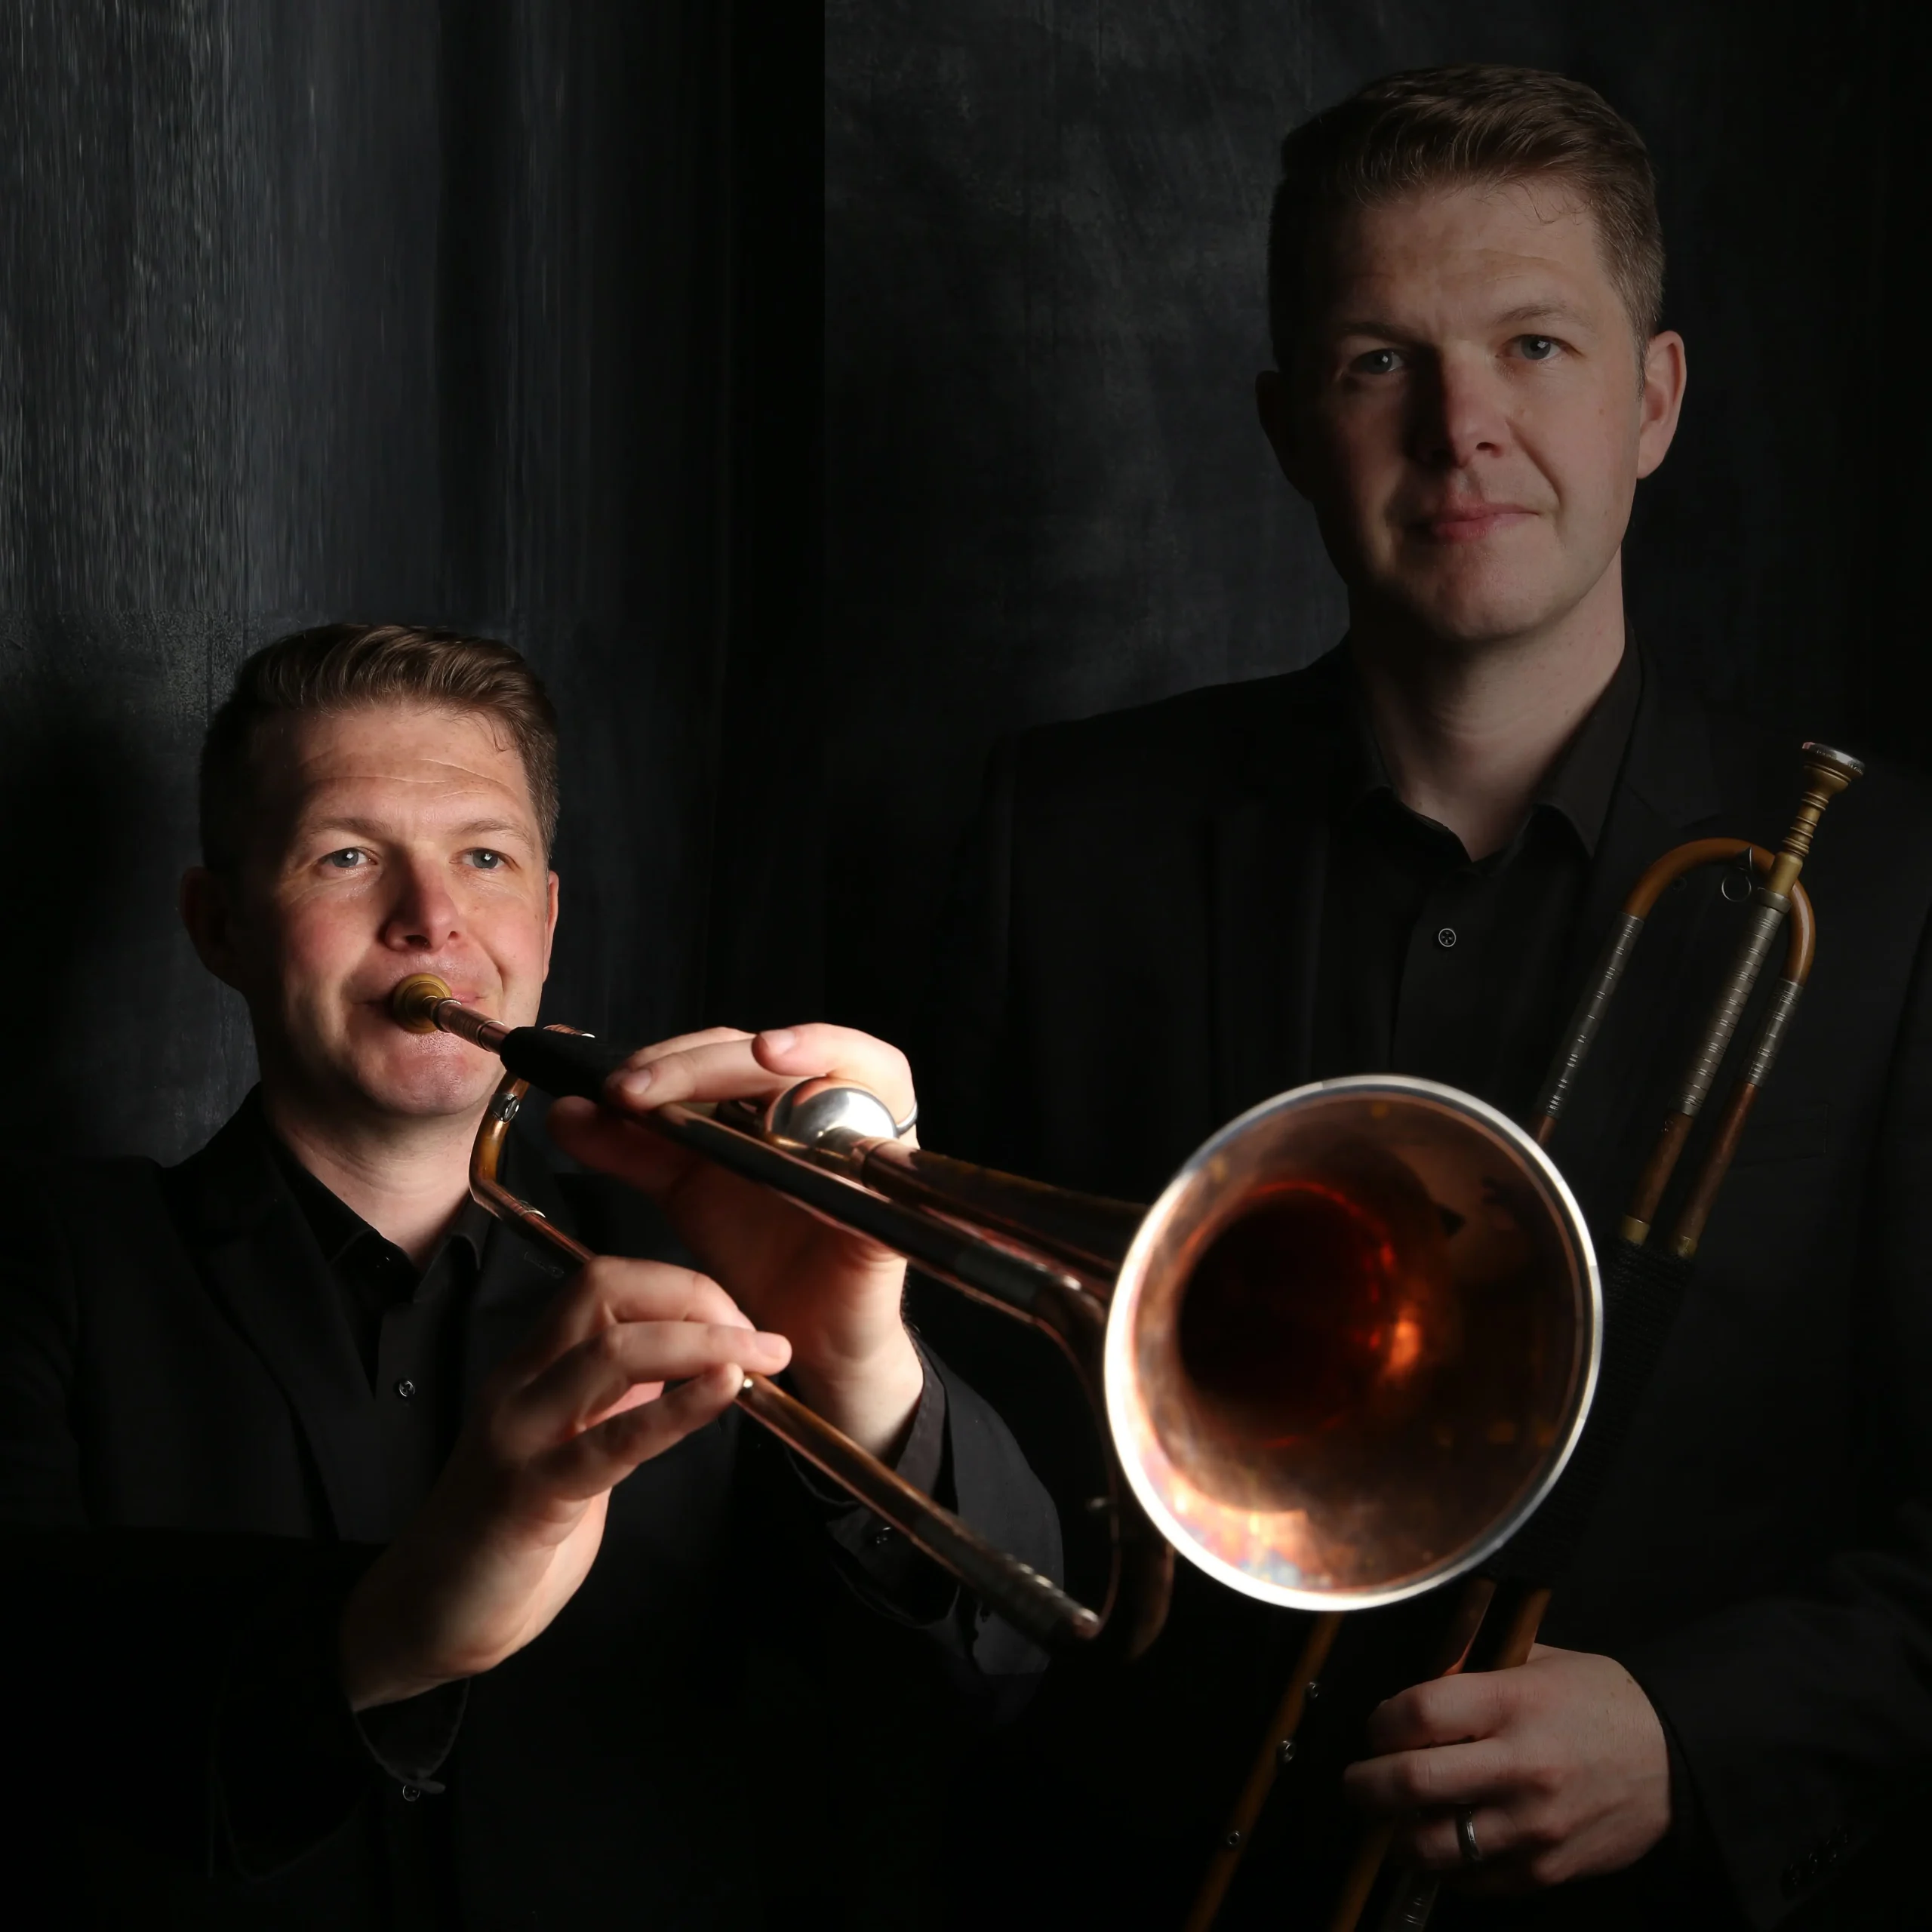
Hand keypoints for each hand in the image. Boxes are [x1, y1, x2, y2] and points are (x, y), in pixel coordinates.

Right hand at [340, 1259, 787, 1709]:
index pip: (604, 1283)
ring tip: (762, 1358)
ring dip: (703, 1345)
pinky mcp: (527, 1495)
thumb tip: (687, 1357)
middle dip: (697, 1299)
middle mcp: (520, 1386)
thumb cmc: (504, 1533)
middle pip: (607, 1295)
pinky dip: (677, 1410)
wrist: (425, 1617)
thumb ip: (615, 1399)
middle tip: (762, 1338)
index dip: (681, 1287)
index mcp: (533, 1368)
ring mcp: (519, 1435)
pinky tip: (724, 1393)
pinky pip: (611, 1441)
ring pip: (612, 1353)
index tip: (739, 1322)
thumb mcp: (569, 1444)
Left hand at [545, 1023, 924, 1459]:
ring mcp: (873, 1141)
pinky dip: (850, 1122)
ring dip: (808, 1052)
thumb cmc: (757, 1255)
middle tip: (638, 1089)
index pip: (733, 1047)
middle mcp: (837, 1102)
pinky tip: (803, 1123)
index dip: (677, 1056)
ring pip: (858, 1064)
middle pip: (785, 1050)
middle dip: (710, 1062)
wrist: (794, 1338)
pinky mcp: (893, 1189)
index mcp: (783, 1094)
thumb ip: (631, 1148)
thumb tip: (568, 1108)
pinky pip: (884, 1144)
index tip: (616, 1087)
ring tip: (761, 1054)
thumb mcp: (683, 1191)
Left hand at [1342, 1644, 1670, 1890]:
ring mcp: (1533, 1826)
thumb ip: (1475, 1664)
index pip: (1417, 1715)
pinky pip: (1473, 1881)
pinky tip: (1444, 1844)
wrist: (1676, 1759)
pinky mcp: (1547, 1870)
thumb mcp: (1537, 1660)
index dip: (1380, 1723)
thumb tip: (1416, 1672)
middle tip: (1357, 1783)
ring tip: (1391, 1820)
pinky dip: (1446, 1867)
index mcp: (1513, 1704)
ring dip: (1397, 1835)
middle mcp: (1521, 1768)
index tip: (1376, 1729)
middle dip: (1365, 1785)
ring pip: (1433, 1845)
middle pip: (1412, 1782)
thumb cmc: (1600, 1702)